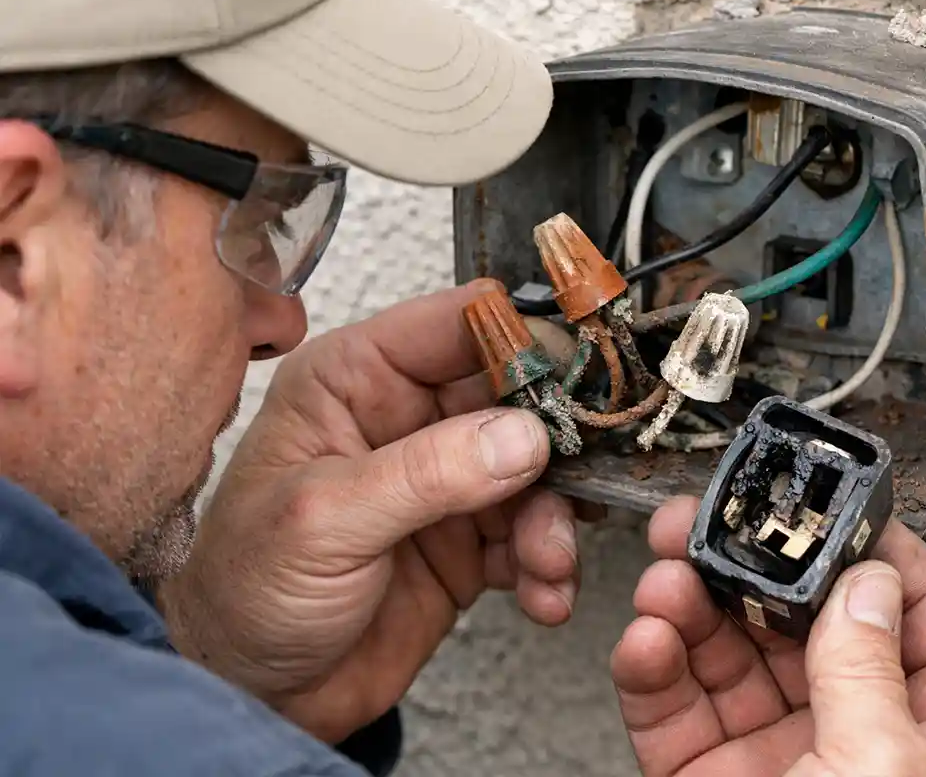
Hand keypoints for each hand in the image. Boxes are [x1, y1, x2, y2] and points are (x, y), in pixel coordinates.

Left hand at [162, 280, 592, 743]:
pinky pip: (533, 535)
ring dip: (555, 516)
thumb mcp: (325, 520)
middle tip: (583, 480)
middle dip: (556, 439)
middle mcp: (407, 418)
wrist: (253, 695)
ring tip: (546, 561)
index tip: (575, 376)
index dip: (524, 340)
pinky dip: (548, 564)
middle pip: (516, 394)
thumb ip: (425, 473)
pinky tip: (541, 595)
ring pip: (537, 469)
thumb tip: (523, 436)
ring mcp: (444, 480)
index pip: (458, 325)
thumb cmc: (247, 591)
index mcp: (357, 380)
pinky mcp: (469, 540)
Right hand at [612, 497, 925, 776]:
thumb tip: (863, 581)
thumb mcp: (890, 770)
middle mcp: (864, 735)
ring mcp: (781, 758)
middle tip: (712, 522)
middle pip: (804, 618)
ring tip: (669, 576)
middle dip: (752, 564)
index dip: (871, 546)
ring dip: (694, 604)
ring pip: (731, 652)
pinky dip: (653, 666)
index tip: (821, 499)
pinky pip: (676, 707)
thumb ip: (868, 665)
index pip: (919, 608)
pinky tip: (646, 639)